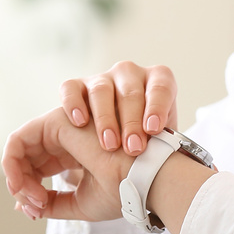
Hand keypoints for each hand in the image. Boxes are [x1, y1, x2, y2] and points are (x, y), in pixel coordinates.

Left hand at [2, 106, 134, 221]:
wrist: (143, 179)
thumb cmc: (123, 190)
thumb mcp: (80, 204)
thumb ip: (52, 204)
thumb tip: (24, 207)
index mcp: (74, 153)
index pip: (36, 169)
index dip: (29, 193)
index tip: (38, 213)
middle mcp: (66, 137)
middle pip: (25, 160)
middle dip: (20, 188)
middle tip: (34, 209)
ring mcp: (61, 126)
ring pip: (18, 151)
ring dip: (17, 179)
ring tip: (36, 199)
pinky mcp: (56, 121)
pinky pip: (16, 141)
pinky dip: (11, 165)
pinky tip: (22, 186)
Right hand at [61, 61, 177, 156]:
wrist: (119, 143)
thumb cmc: (146, 139)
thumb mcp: (159, 138)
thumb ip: (162, 141)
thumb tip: (161, 158)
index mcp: (156, 80)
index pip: (161, 86)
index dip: (157, 106)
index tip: (153, 129)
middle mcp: (129, 74)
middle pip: (130, 92)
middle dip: (132, 122)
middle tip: (133, 148)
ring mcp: (102, 78)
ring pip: (101, 91)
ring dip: (106, 119)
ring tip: (110, 145)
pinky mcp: (77, 86)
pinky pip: (71, 88)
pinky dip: (74, 103)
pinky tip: (79, 122)